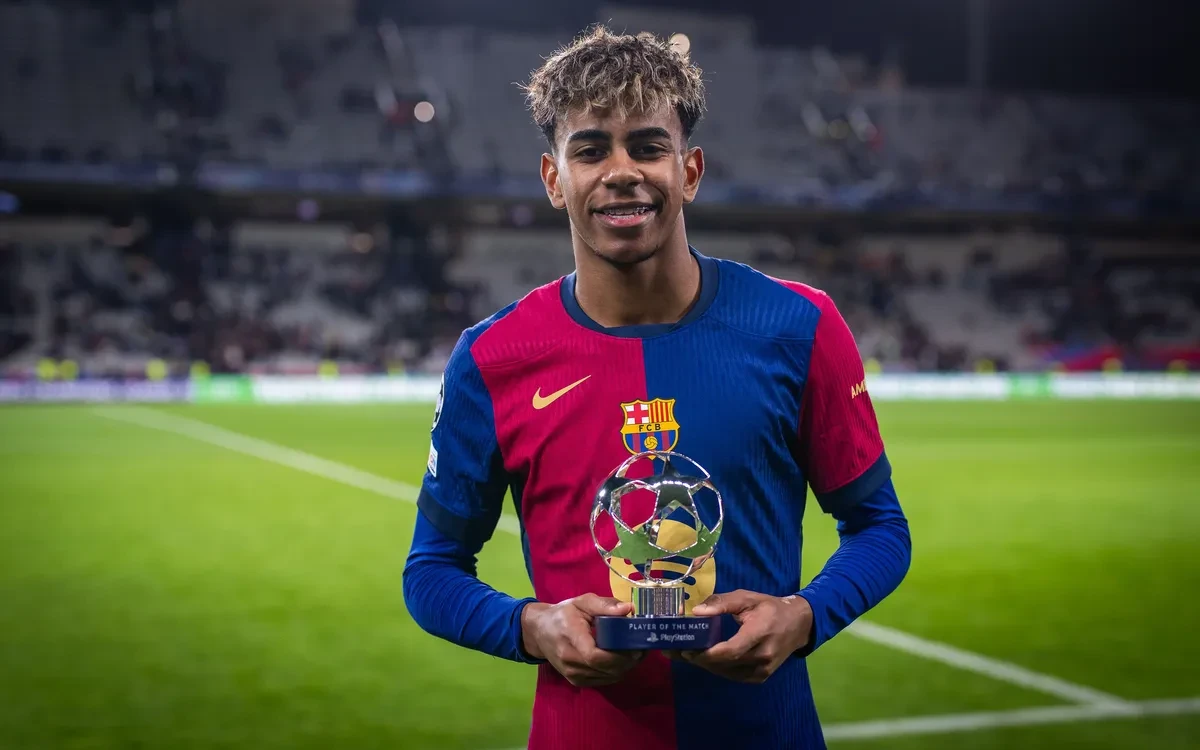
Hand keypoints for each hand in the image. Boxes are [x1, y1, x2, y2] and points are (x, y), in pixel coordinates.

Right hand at [521, 593, 644, 686]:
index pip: (595, 656)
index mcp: (571, 638)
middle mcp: (570, 661)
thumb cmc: (563, 614)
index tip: (635, 646)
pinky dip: (615, 673)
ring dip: (625, 668)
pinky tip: (623, 661)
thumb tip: (628, 609)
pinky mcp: (576, 681)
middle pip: (605, 669)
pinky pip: (602, 680)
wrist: (539, 631)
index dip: (619, 655)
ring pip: (606, 677)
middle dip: (628, 661)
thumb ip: (604, 604)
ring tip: (636, 654)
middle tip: (642, 648)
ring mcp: (572, 674)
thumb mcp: (582, 602)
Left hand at [675, 590, 812, 683]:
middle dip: (699, 659)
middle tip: (678, 650)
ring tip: (687, 654)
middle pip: (725, 664)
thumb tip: (697, 611)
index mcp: (759, 633)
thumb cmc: (769, 608)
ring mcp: (763, 670)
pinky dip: (718, 669)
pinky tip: (706, 659)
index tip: (687, 649)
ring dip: (706, 665)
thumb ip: (722, 603)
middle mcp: (762, 656)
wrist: (799, 624)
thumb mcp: (747, 598)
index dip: (707, 654)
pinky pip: (734, 676)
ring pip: (727, 673)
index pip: (730, 651)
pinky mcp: (761, 677)